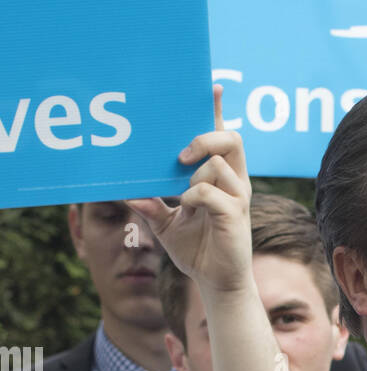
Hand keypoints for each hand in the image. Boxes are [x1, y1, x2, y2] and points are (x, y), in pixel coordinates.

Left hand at [127, 85, 253, 297]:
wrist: (217, 283)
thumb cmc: (197, 251)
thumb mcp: (166, 224)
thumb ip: (150, 205)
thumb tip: (125, 190)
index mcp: (222, 178)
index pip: (223, 137)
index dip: (217, 111)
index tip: (212, 87)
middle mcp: (234, 182)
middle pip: (231, 139)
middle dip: (205, 136)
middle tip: (181, 154)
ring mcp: (237, 197)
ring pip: (217, 163)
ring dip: (194, 173)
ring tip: (183, 192)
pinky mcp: (235, 215)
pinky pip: (209, 191)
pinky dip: (193, 196)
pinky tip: (188, 209)